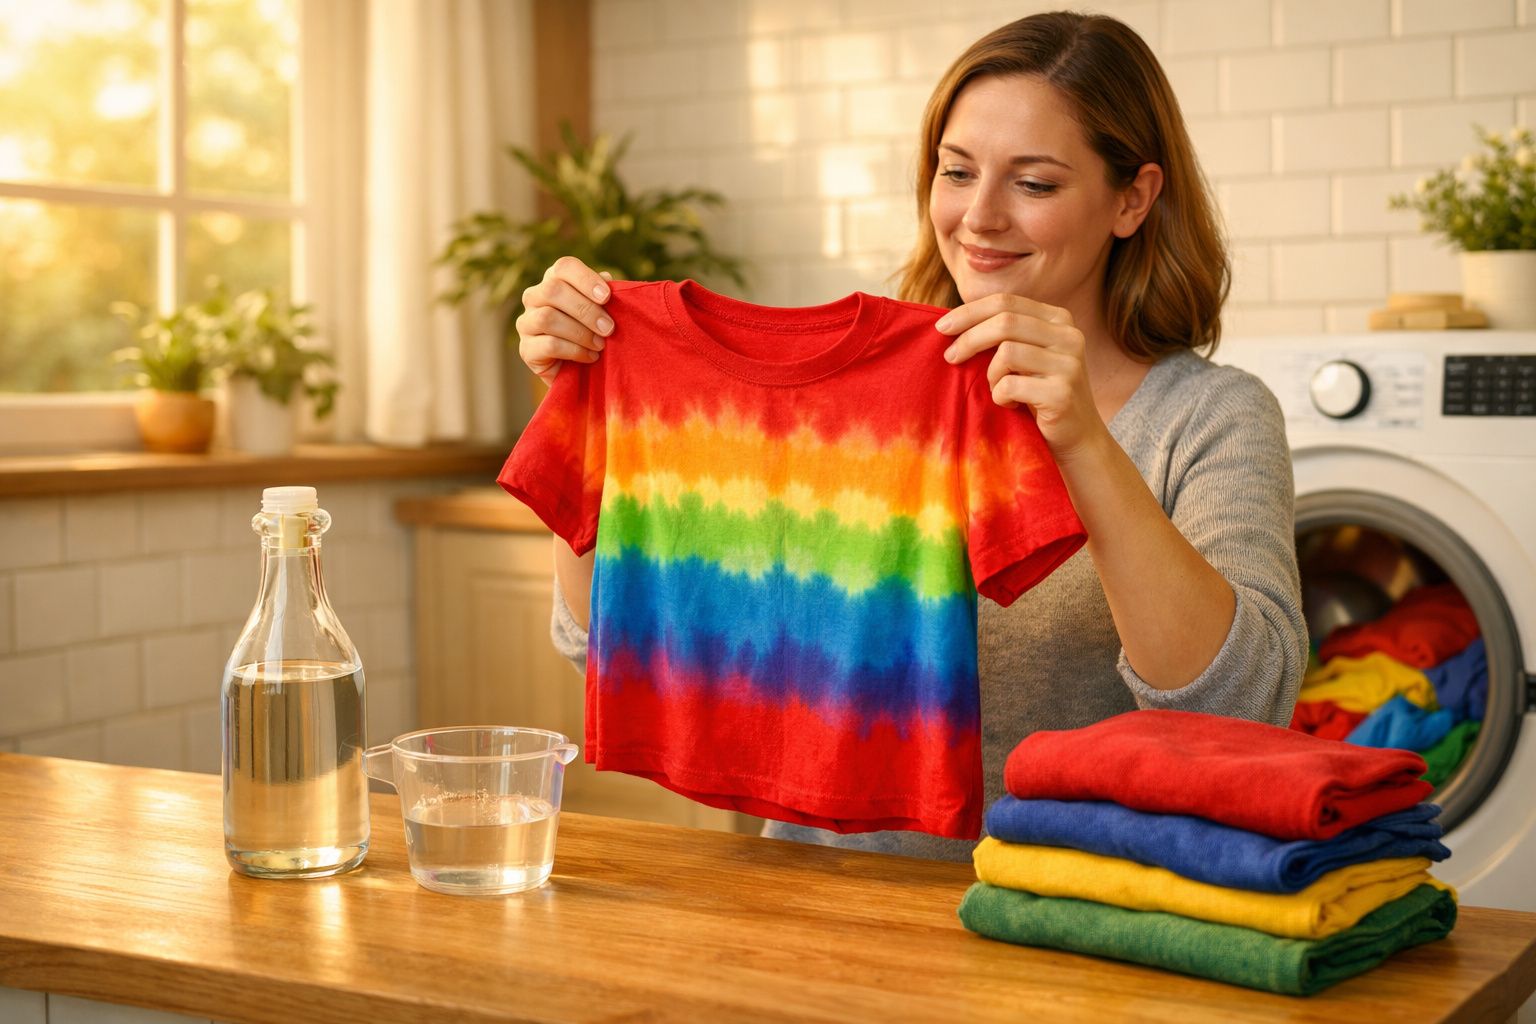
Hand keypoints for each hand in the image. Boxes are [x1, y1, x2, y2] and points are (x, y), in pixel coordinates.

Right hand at [515, 256, 615, 384]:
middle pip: (553, 290)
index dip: (585, 278)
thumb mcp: (603, 312)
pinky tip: (590, 357)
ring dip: (580, 332)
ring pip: (547, 318)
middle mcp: (534, 297)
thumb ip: (604, 295)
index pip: (564, 267)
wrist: (582, 372)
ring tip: (600, 344)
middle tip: (609, 328)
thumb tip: (607, 278)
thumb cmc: (594, 333)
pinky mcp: (526, 349)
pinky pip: (548, 344)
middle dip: (586, 310)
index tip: (607, 297)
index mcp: (554, 280)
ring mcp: (526, 323)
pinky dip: (575, 350)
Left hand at [935, 293, 1102, 458]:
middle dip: (969, 338)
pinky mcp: (1062, 393)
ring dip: (991, 375)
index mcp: (1058, 319)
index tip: (942, 327)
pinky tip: (1011, 405)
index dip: (969, 312)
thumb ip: (1003, 334)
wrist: (1076, 437)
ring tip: (998, 390)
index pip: (1006, 302)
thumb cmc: (1039, 394)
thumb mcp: (1025, 356)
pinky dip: (1000, 397)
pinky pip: (1010, 385)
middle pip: (1004, 322)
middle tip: (949, 357)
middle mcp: (1068, 336)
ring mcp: (1068, 364)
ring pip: (1006, 353)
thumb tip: (951, 322)